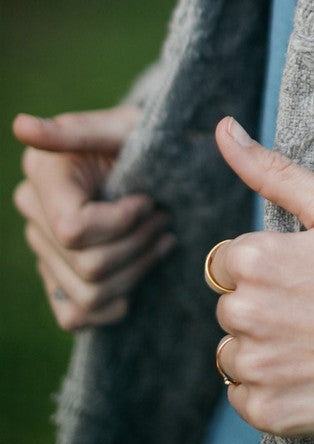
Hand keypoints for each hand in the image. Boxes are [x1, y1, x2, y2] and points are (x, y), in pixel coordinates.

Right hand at [12, 106, 174, 330]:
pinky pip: (74, 316)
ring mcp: (44, 249)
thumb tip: (19, 126)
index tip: (148, 200)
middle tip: (164, 218)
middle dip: (139, 245)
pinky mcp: (58, 276)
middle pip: (88, 267)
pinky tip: (138, 277)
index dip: (122, 223)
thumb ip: (75, 131)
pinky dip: (111, 306)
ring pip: (89, 296)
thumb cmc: (142, 137)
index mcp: (43, 176)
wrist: (150, 156)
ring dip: (136, 271)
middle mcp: (34, 214)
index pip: (74, 230)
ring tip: (160, 239)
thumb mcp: (124, 126)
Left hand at [209, 116, 313, 441]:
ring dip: (264, 349)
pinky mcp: (270, 413)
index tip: (311, 276)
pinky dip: (272, 391)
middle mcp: (245, 312)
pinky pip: (245, 398)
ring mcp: (257, 367)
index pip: (229, 262)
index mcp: (255, 259)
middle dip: (265, 306)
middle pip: (231, 307)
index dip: (270, 266)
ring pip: (233, 353)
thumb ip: (275, 172)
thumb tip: (225, 128)